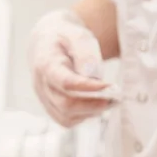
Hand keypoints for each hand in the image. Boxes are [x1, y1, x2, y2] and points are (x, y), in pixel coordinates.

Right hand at [29, 10, 110, 126]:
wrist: (49, 45)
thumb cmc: (66, 39)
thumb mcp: (77, 35)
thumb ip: (85, 52)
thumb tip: (92, 75)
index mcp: (46, 63)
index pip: (65, 82)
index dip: (87, 87)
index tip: (108, 86)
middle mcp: (41, 85)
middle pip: (65, 104)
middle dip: (92, 104)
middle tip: (115, 98)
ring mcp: (44, 99)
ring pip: (66, 116)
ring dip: (90, 112)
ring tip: (109, 101)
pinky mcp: (50, 108)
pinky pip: (66, 121)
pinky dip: (83, 116)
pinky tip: (95, 105)